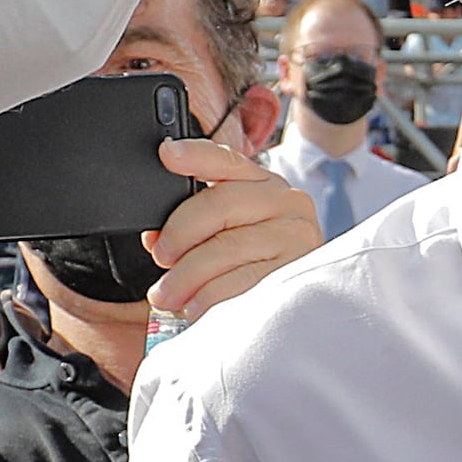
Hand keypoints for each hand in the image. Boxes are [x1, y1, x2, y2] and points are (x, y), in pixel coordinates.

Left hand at [139, 134, 321, 323]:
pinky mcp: (297, 270)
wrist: (306, 299)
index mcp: (263, 183)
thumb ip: (192, 226)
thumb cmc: (257, 261)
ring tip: (167, 295)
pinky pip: (243, 282)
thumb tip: (155, 238)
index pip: (226, 161)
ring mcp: (295, 234)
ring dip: (188, 276)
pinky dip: (211, 297)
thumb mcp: (228, 231)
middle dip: (179, 235)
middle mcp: (285, 201)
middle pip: (219, 205)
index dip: (195, 155)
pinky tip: (195, 307)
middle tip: (160, 258)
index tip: (167, 155)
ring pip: (227, 248)